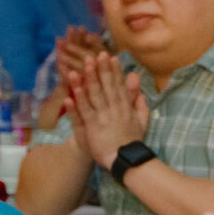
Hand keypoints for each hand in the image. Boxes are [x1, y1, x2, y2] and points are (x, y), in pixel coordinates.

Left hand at [73, 50, 150, 172]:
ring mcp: (102, 117)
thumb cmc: (132, 141)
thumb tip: (141, 90)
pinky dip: (77, 101)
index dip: (114, 71)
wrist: (126, 159)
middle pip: (106, 87)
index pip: (119, 85)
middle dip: (101, 70)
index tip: (111, 57)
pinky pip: (83, 112)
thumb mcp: (142, 121)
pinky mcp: (91, 127)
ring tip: (81, 67)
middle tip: (96, 55)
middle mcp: (113, 109)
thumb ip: (140, 104)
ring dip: (87, 81)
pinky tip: (72, 91)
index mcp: (125, 107)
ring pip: (93, 96)